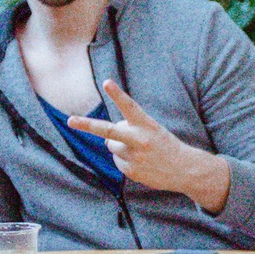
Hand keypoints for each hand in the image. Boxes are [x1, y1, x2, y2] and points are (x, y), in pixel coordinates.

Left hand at [68, 79, 230, 213]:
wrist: (185, 169)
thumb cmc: (165, 144)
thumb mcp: (151, 130)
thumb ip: (129, 130)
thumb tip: (106, 140)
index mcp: (147, 125)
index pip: (129, 106)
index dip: (117, 94)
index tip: (107, 82)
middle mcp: (139, 140)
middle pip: (108, 131)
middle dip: (87, 125)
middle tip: (70, 120)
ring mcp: (134, 157)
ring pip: (111, 146)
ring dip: (119, 147)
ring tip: (140, 151)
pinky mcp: (132, 171)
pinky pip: (117, 162)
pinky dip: (125, 160)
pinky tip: (142, 162)